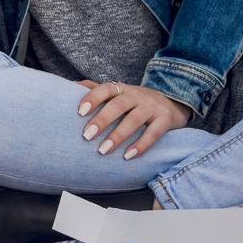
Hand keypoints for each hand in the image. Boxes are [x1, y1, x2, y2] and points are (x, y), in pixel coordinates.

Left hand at [76, 80, 192, 158]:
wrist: (172, 103)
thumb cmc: (135, 101)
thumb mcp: (118, 93)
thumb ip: (96, 89)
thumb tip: (70, 86)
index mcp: (121, 89)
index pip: (105, 88)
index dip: (92, 97)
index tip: (79, 111)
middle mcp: (136, 95)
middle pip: (118, 105)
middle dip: (102, 120)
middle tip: (87, 135)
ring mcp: (152, 106)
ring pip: (134, 120)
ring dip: (118, 135)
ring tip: (103, 150)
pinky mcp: (165, 119)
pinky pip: (154, 133)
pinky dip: (141, 145)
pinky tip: (128, 156)